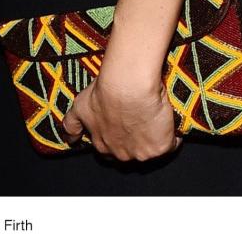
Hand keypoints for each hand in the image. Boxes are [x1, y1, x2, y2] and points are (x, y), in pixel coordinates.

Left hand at [63, 72, 180, 162]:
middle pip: (129, 154)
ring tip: (155, 118)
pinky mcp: (160, 148)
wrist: (127, 85)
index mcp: (101, 145)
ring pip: (150, 151)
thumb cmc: (103, 91)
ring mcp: (140, 154)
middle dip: (134, 141)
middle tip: (139, 122)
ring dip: (153, 138)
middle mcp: (120, 155)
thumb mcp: (80, 106)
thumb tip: (69, 140)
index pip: (107, 152)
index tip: (121, 127)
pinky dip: (172, 135)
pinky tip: (168, 121)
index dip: (115, 139)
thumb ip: (72, 124)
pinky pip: (171, 145)